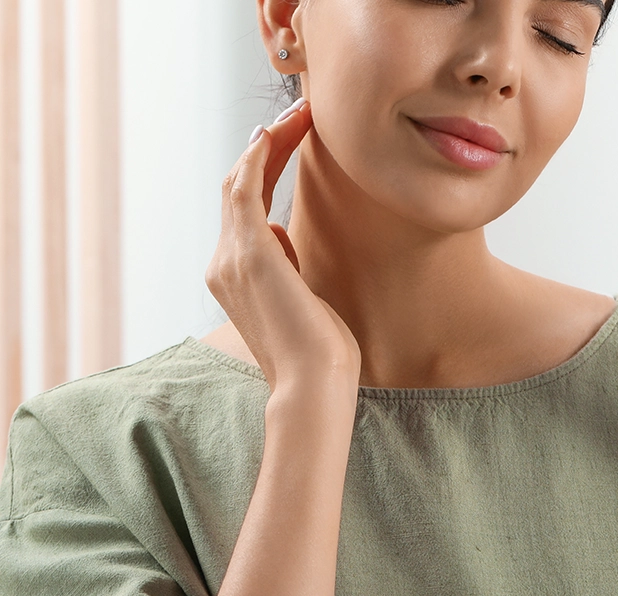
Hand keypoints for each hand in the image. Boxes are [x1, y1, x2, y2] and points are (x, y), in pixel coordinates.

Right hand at [205, 99, 361, 393]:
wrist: (314, 384)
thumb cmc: (320, 352)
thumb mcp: (301, 298)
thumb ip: (285, 265)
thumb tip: (281, 234)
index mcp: (235, 276)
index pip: (244, 209)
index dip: (262, 169)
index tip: (288, 141)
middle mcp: (223, 264)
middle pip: (237, 188)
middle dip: (266, 147)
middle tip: (299, 115)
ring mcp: (231, 258)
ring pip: (239, 182)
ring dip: (268, 143)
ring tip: (299, 114)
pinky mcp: (249, 254)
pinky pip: (245, 189)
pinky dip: (260, 157)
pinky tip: (280, 133)